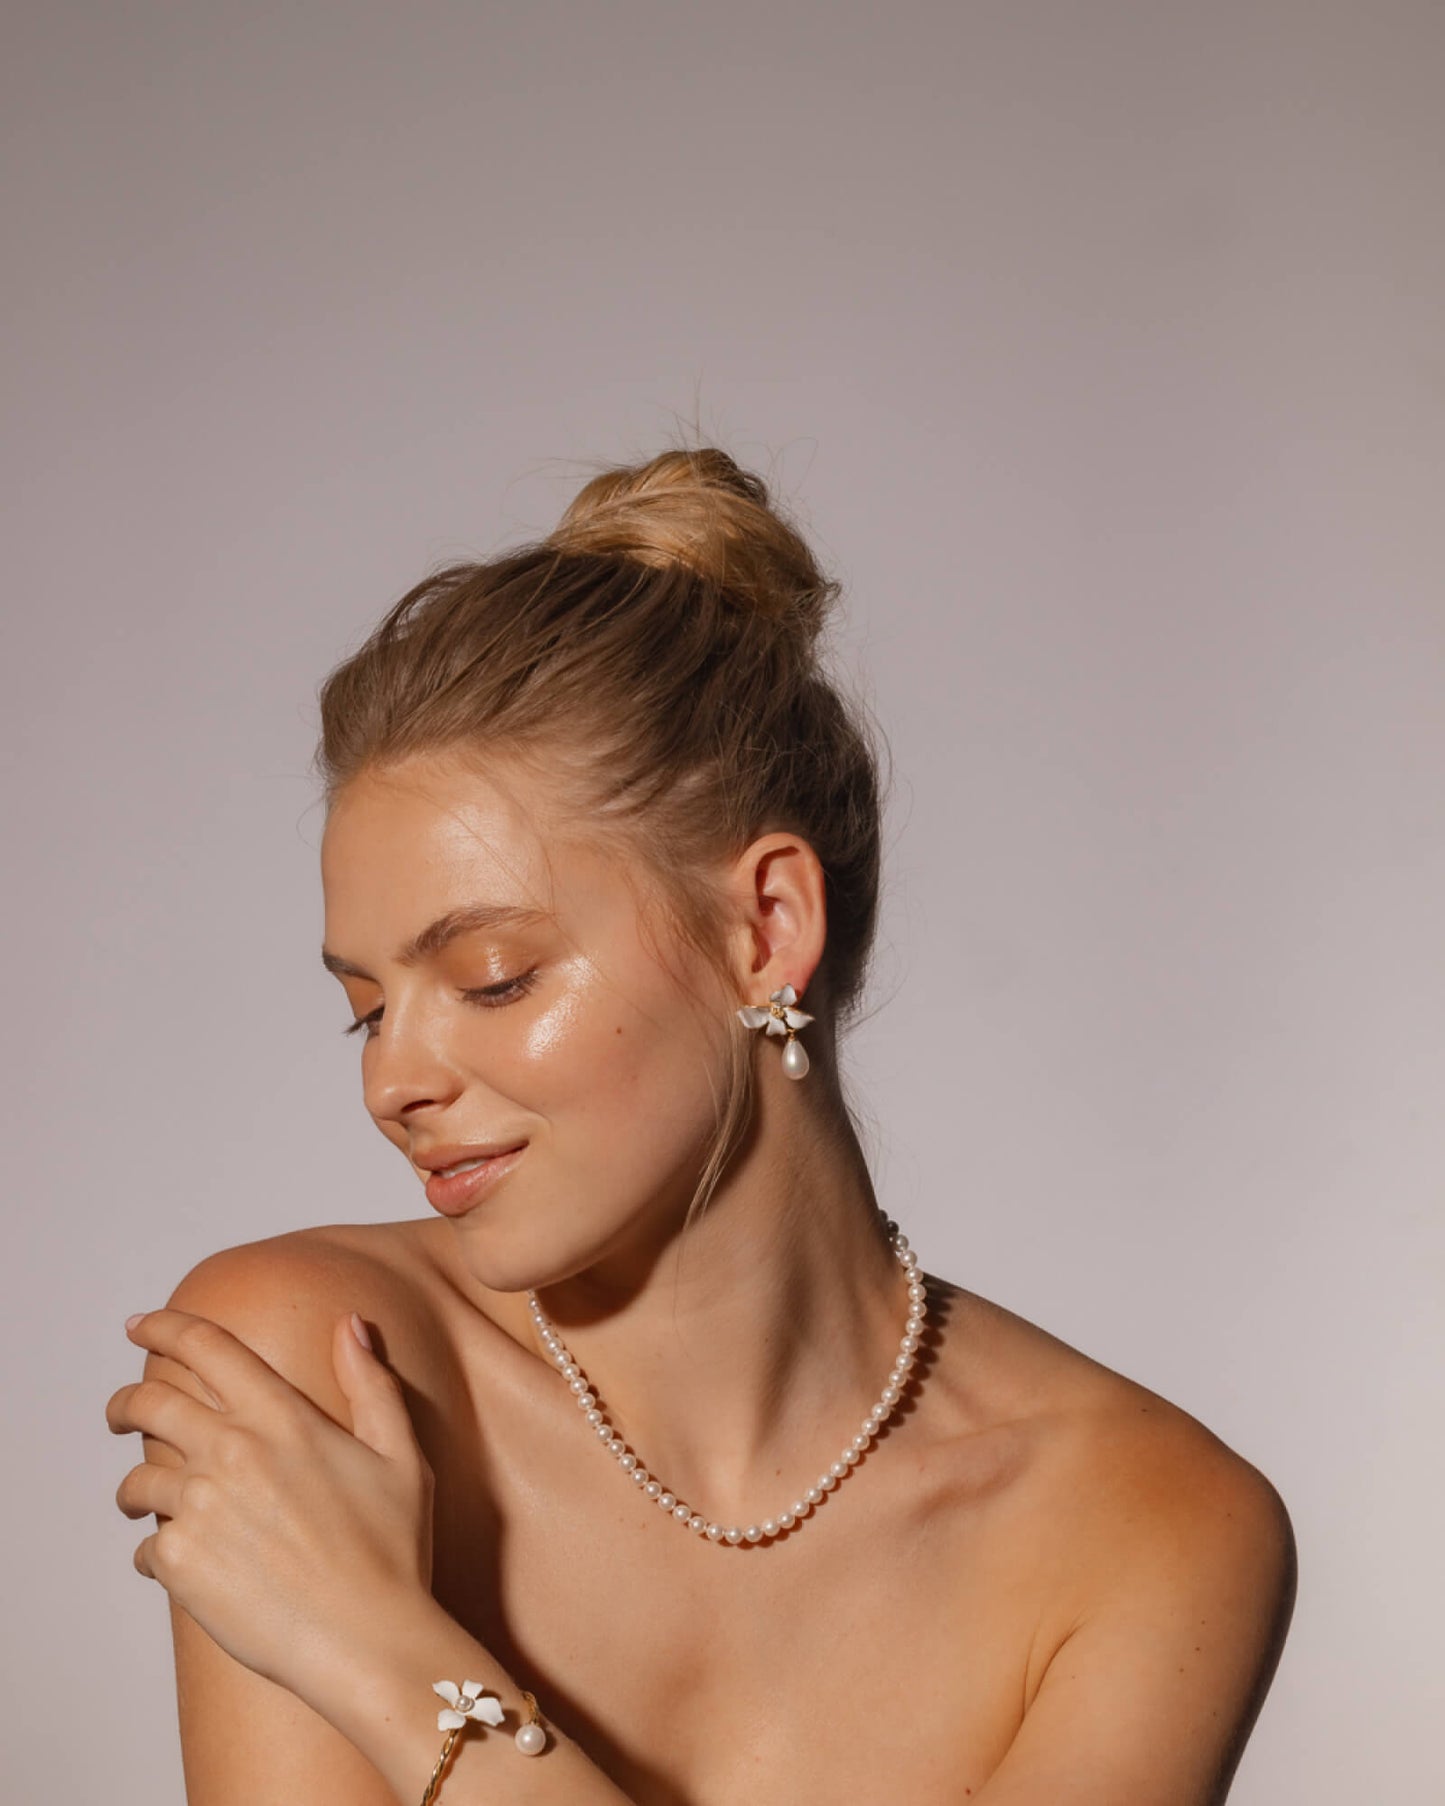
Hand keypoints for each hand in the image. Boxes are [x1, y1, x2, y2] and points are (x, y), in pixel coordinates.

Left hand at [106, 1308, 434, 1704]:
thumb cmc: (392, 1550)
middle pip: (149, 1402)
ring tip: (143, 1498)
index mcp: (281, 1417)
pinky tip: (179, 1560)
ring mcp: (199, 1507)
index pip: (206, 1347)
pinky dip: (154, 1550)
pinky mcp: (179, 1563)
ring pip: (137, 1478)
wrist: (366, 1639)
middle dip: (125, 1402)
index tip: (139, 1326)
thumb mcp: (401, 1454)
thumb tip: (352, 1324)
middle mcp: (231, 1451)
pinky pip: (145, 1545)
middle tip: (122, 1412)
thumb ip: (371, 1383)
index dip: (163, 1327)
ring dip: (134, 1485)